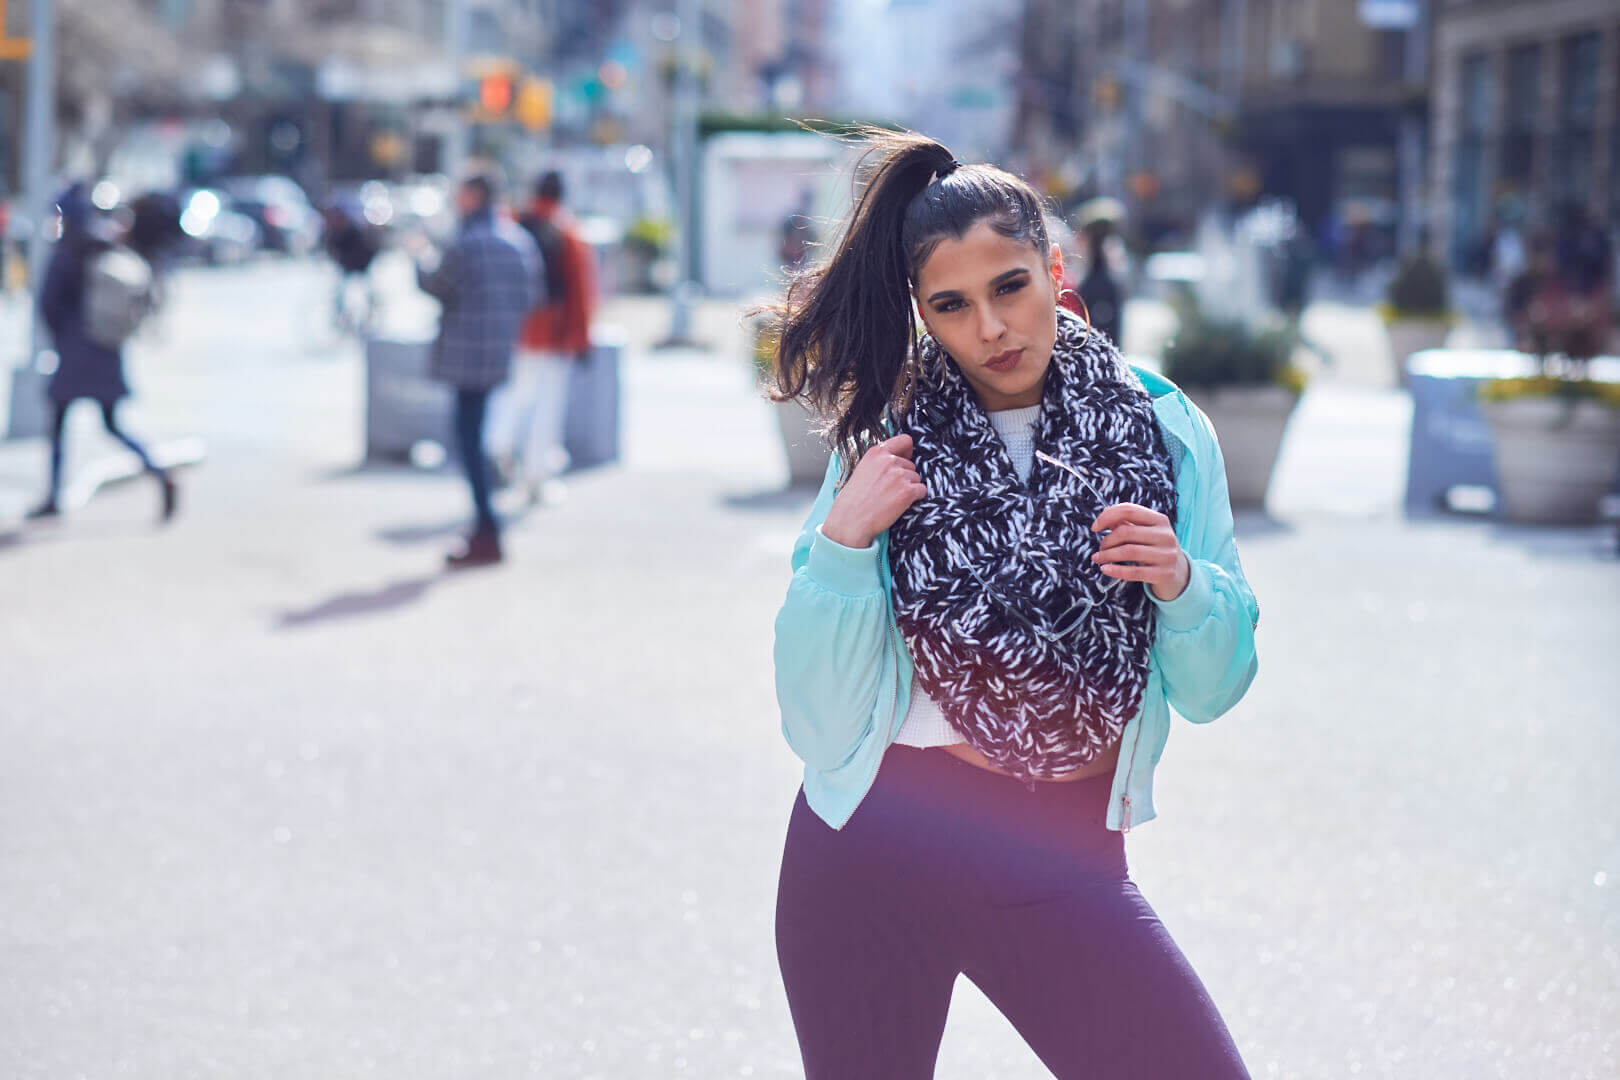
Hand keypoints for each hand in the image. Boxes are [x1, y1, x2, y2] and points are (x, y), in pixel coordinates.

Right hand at [821, 434, 926, 548]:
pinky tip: (900, 503)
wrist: (851, 520)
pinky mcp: (907, 491)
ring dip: (909, 487)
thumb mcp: (862, 469)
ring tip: (891, 497)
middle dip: (904, 476)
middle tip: (889, 489)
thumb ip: (879, 461)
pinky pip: (922, 490)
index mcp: (876, 453)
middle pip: (911, 464)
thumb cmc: (853, 499)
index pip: (905, 440)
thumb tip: (896, 459)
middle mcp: (889, 461)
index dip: (907, 451)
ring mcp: (899, 475)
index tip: (905, 458)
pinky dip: (915, 498)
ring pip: (916, 478)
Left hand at [1090, 503, 1188, 600]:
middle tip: (1100, 548)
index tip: (1095, 527)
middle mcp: (1166, 535)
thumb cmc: (1156, 549)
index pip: (1129, 510)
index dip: (1107, 517)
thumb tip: (1105, 515)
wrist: (1179, 573)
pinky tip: (1105, 569)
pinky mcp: (1164, 573)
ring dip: (1107, 555)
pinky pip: (1134, 572)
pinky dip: (1115, 570)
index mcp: (1160, 520)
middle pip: (1127, 532)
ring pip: (1128, 551)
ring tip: (1098, 558)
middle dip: (1107, 540)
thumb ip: (1127, 523)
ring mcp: (1166, 555)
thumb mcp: (1146, 533)